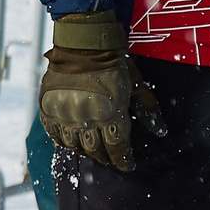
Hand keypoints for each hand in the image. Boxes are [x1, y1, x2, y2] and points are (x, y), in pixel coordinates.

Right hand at [40, 12, 166, 171]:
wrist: (84, 44)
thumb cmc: (116, 64)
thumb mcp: (137, 85)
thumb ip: (148, 109)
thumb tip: (161, 131)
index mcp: (111, 115)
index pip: (118, 148)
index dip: (124, 160)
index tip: (128, 165)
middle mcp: (86, 119)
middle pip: (96, 150)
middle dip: (106, 157)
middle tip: (111, 158)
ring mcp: (65, 115)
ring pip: (74, 146)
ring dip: (86, 152)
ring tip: (93, 152)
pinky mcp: (49, 109)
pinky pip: (54, 134)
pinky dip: (64, 142)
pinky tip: (71, 142)